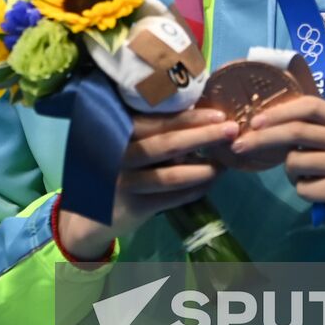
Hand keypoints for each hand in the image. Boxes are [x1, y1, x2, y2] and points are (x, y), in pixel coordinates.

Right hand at [56, 108, 238, 262]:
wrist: (92, 212)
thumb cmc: (119, 166)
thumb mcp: (126, 141)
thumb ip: (153, 129)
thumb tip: (202, 114)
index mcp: (118, 130)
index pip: (157, 120)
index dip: (189, 116)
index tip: (218, 112)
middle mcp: (118, 154)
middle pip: (167, 144)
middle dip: (203, 136)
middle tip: (232, 130)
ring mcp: (125, 182)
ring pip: (171, 175)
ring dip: (203, 169)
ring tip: (225, 164)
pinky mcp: (134, 207)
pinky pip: (172, 198)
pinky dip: (194, 190)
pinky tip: (210, 183)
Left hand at [232, 96, 324, 242]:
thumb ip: (307, 131)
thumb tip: (257, 124)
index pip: (310, 106)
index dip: (279, 111)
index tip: (253, 121)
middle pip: (296, 132)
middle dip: (262, 138)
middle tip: (238, 146)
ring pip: (295, 163)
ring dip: (290, 174)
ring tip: (309, 178)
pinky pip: (303, 188)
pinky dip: (303, 192)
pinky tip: (321, 193)